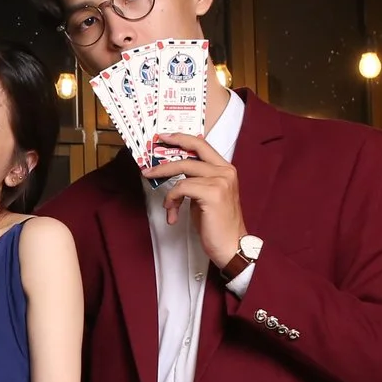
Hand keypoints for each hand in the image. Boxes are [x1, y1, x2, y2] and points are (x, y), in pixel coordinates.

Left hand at [153, 132, 247, 267]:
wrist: (231, 245)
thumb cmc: (217, 223)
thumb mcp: (206, 195)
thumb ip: (195, 180)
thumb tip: (173, 170)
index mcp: (225, 169)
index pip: (202, 145)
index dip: (182, 138)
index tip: (165, 137)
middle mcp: (225, 171)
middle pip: (191, 154)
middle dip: (166, 158)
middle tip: (149, 169)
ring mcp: (221, 181)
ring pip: (183, 170)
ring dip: (167, 187)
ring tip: (165, 203)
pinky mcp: (213, 193)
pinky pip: (182, 188)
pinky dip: (172, 200)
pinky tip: (173, 214)